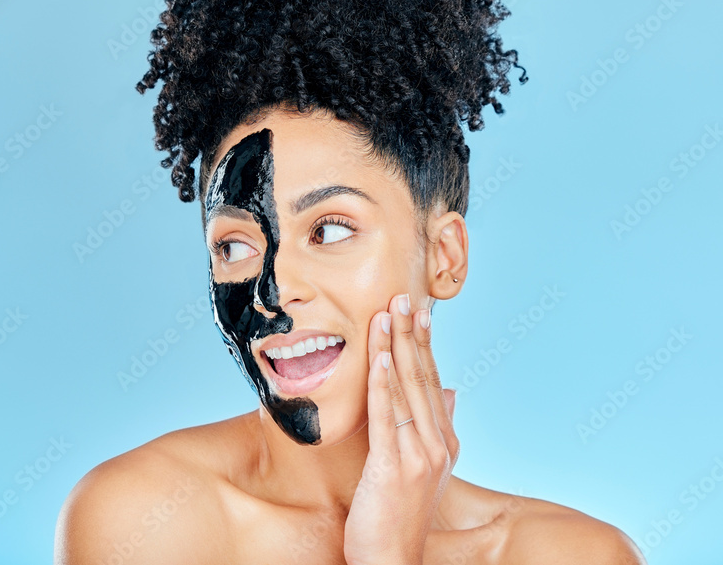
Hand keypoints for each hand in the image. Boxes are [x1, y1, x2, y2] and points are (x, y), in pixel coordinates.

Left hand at [343, 294, 459, 564]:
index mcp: (444, 441)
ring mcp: (419, 456)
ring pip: (405, 389)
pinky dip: (382, 383)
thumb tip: (454, 392)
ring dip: (395, 347)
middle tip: (403, 295)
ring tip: (388, 312)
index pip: (433, 382)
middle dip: (411, 334)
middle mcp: (437, 444)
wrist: (393, 560)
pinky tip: (379, 356)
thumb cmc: (399, 513)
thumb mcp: (425, 467)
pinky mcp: (393, 466)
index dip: (424, 344)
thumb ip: (439, 427)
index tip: (418, 311)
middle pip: (422, 378)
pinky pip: (386, 416)